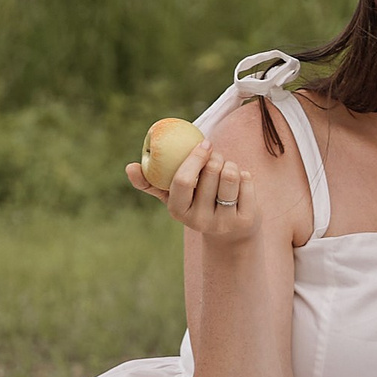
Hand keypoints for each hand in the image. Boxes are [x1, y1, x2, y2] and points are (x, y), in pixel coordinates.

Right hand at [128, 140, 258, 243]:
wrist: (230, 233)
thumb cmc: (196, 204)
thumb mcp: (173, 197)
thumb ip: (152, 182)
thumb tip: (129, 167)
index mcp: (177, 210)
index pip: (182, 180)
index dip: (194, 158)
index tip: (204, 143)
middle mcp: (199, 220)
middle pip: (211, 172)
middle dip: (216, 156)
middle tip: (216, 156)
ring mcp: (223, 222)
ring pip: (230, 175)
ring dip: (231, 164)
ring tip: (227, 169)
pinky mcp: (245, 220)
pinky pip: (247, 182)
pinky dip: (244, 176)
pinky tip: (240, 183)